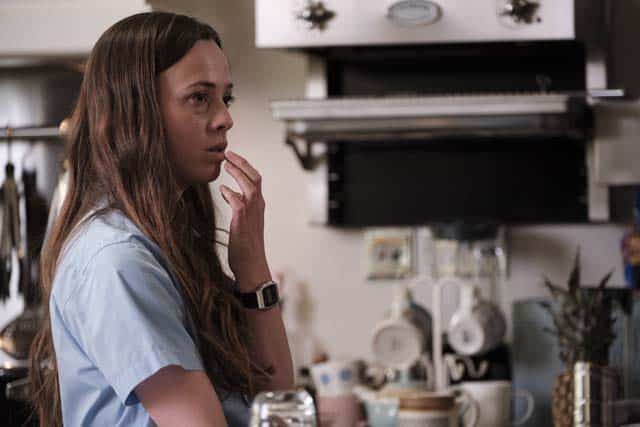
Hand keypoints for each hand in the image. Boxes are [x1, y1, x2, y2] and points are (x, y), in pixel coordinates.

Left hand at [219, 150, 271, 291]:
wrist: (252, 266)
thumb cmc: (246, 247)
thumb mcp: (244, 222)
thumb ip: (239, 206)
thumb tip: (229, 193)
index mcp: (258, 206)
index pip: (255, 179)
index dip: (244, 166)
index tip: (232, 158)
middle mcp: (258, 206)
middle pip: (255, 177)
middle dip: (242, 163)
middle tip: (228, 154)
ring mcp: (252, 213)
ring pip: (250, 184)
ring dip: (237, 171)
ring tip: (225, 163)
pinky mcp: (243, 220)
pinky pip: (237, 200)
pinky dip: (230, 192)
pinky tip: (222, 189)